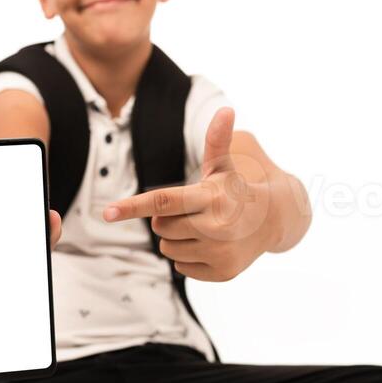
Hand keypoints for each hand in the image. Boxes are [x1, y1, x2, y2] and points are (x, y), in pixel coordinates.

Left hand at [101, 107, 272, 281]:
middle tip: (193, 212)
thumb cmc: (237, 190)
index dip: (133, 206)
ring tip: (203, 229)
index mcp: (211, 197)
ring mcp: (219, 252)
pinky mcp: (222, 273)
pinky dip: (190, 257)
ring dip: (177, 239)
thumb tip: (226, 109)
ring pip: (168, 249)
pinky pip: (181, 267)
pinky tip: (211, 246)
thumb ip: (217, 141)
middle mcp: (215, 227)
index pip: (163, 201)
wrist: (274, 220)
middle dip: (167, 219)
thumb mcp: (224, 167)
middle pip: (160, 227)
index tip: (107, 213)